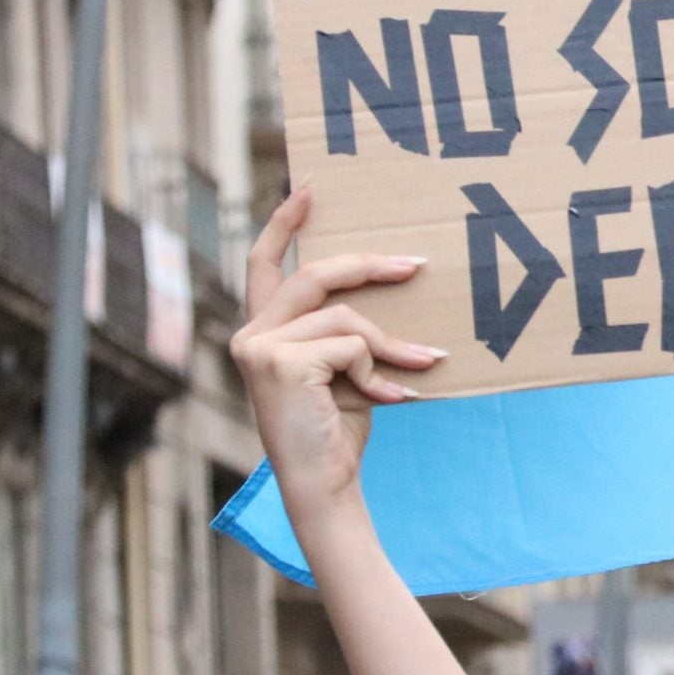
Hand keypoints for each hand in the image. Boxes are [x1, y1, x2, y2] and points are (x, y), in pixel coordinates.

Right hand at [230, 190, 443, 518]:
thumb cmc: (337, 431)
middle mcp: (251, 335)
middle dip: (369, 266)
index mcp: (262, 333)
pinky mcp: (279, 362)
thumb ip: (349, 335)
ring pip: (345, 318)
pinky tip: (390, 397)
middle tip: (416, 264)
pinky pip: (350, 345)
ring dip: (390, 344)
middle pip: (316, 277)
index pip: (264, 266)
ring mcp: (260, 347)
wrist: (324, 483)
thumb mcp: (345, 372)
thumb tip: (398, 286)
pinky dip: (378, 371)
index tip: (307, 191)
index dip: (283, 227)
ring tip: (423, 363)